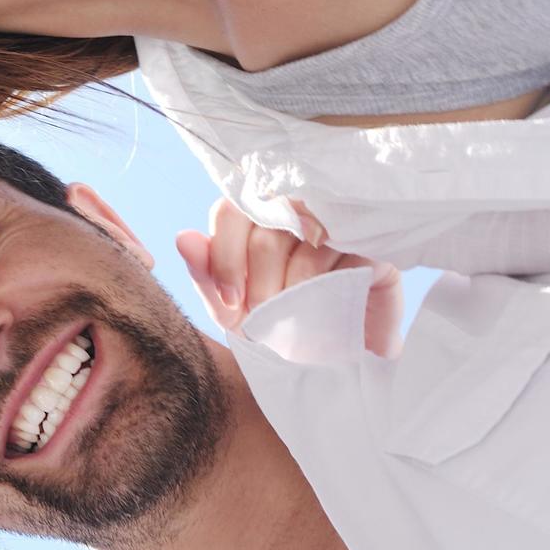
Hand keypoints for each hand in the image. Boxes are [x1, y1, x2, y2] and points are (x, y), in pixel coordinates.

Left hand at [175, 199, 404, 355]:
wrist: (337, 347)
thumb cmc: (280, 316)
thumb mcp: (235, 307)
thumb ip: (206, 275)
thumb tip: (183, 238)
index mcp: (254, 213)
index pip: (228, 213)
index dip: (226, 259)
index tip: (232, 303)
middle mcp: (292, 203)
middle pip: (264, 232)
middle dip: (260, 285)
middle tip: (267, 317)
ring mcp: (331, 214)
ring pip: (301, 239)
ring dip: (292, 288)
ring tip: (294, 317)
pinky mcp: (365, 234)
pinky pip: (336, 248)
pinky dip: (322, 284)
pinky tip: (322, 303)